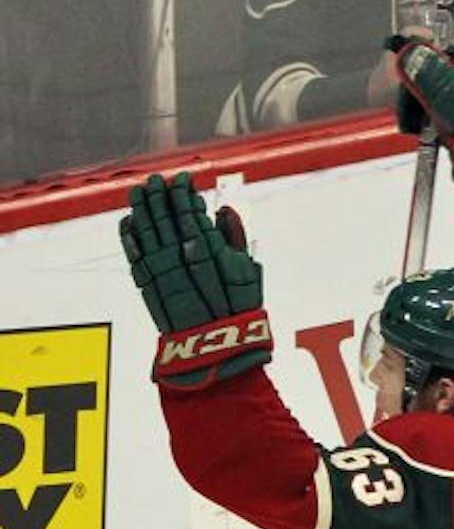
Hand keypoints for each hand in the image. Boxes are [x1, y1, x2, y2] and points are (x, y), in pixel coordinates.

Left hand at [121, 171, 272, 388]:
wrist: (215, 349)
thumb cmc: (239, 312)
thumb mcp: (250, 274)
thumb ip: (236, 239)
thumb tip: (224, 211)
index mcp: (208, 250)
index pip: (189, 211)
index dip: (184, 192)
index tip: (183, 178)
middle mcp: (181, 257)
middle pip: (164, 217)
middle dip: (159, 195)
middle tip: (157, 179)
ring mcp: (161, 271)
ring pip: (145, 232)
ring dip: (140, 209)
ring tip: (139, 191)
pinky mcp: (148, 286)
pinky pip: (134, 255)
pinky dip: (129, 237)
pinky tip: (128, 221)